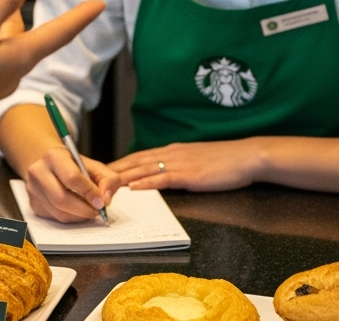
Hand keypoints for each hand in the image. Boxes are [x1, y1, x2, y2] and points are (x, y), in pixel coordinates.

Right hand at [21, 147, 122, 222]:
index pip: (71, 177)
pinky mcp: (33, 204)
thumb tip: (106, 200)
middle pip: (61, 198)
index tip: (101, 202)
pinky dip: (70, 218)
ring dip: (79, 216)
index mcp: (54, 156)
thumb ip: (108, 179)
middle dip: (84, 209)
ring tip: (88, 210)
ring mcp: (33, 189)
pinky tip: (76, 210)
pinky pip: (54, 218)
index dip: (89, 192)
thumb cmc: (74, 166)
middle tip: (97, 211)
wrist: (51, 165)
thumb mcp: (94, 166)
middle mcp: (38, 172)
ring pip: (58, 212)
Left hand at [108, 139, 262, 192]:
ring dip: (121, 178)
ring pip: (143, 169)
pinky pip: (162, 178)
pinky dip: (145, 182)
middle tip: (91, 178)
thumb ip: (177, 166)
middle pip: (134, 161)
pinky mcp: (189, 175)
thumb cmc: (225, 161)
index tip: (100, 170)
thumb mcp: (195, 160)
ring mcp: (179, 163)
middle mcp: (170, 154)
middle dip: (111, 171)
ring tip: (103, 186)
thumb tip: (161, 175)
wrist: (247, 156)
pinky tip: (133, 187)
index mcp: (171, 151)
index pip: (137, 156)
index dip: (118, 163)